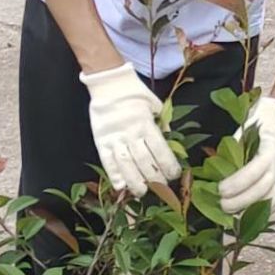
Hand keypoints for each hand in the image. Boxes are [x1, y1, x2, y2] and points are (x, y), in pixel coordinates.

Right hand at [81, 63, 179, 195]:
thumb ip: (160, 122)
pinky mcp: (101, 140)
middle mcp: (131, 133)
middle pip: (144, 161)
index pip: (160, 149)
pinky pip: (107, 160)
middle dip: (154, 177)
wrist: (108, 83)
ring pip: (126, 164)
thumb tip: (167, 139)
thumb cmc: (134, 92)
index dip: (168, 165)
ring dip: (135, 181)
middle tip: (161, 187)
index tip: (174, 174)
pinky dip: (113, 174)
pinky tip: (120, 186)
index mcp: (146, 123)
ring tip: (142, 192)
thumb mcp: (154, 104)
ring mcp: (115, 138)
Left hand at [217, 97, 274, 214]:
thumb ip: (232, 153)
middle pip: (262, 189)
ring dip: (249, 210)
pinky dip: (260, 213)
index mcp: (269, 150)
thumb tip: (212, 172)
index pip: (254, 171)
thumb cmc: (255, 134)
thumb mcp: (243, 137)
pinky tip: (244, 215)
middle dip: (240, 201)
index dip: (236, 184)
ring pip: (270, 201)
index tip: (220, 190)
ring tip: (231, 214)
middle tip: (222, 205)